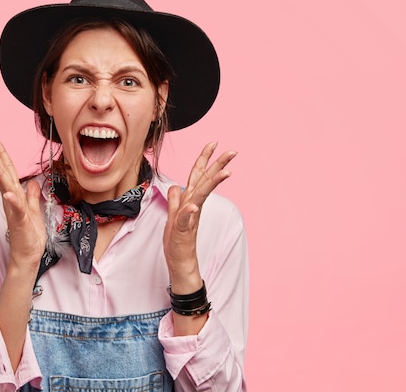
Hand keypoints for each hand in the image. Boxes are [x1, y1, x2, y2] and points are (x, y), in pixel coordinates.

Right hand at [0, 138, 45, 269]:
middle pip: (4, 174)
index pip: (8, 171)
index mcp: (15, 196)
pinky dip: (12, 200)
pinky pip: (16, 209)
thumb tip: (34, 183)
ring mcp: (14, 210)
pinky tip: (8, 192)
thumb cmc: (29, 235)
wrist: (28, 255)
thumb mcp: (33, 211)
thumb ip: (32, 196)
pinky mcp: (20, 221)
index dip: (2, 155)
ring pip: (7, 188)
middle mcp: (12, 200)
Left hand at [163, 142, 236, 291]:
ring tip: (225, 171)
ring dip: (211, 183)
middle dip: (218, 165)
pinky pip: (187, 219)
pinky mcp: (184, 231)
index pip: (198, 175)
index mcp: (189, 200)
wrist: (180, 263)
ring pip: (200, 195)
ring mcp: (190, 217)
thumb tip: (174, 186)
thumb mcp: (172, 216)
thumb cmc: (177, 240)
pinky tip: (193, 205)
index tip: (213, 143)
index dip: (204, 158)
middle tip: (232, 151)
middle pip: (205, 181)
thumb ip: (175, 200)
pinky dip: (189, 211)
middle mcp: (192, 206)